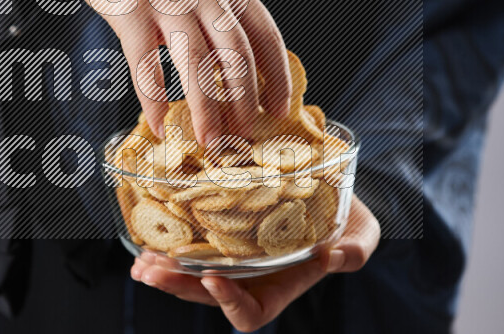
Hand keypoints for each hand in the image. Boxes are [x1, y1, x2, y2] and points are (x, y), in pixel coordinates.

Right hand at [9, 0, 290, 143]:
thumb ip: (221, 18)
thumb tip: (243, 78)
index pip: (266, 34)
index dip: (277, 76)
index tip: (281, 110)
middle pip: (236, 53)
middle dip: (244, 101)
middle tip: (246, 135)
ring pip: (195, 62)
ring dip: (205, 109)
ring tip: (210, 140)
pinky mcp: (130, 10)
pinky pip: (146, 64)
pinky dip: (153, 100)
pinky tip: (159, 123)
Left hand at [130, 196, 379, 332]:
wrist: (331, 189)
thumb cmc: (348, 220)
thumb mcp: (362, 235)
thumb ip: (355, 252)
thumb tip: (332, 256)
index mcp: (281, 285)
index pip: (251, 313)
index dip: (230, 304)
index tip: (213, 278)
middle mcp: (251, 275)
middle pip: (208, 293)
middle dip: (178, 286)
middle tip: (151, 272)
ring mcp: (234, 253)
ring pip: (192, 271)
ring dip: (164, 269)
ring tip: (141, 261)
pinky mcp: (222, 227)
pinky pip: (191, 242)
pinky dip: (169, 240)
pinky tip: (149, 232)